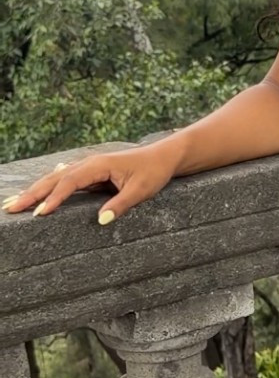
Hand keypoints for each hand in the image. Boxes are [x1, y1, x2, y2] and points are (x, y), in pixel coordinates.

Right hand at [2, 139, 183, 224]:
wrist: (164, 156)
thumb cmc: (154, 172)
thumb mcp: (141, 190)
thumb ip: (121, 204)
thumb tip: (100, 221)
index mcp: (98, 165)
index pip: (69, 183)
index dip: (53, 198)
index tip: (39, 213)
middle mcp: (88, 164)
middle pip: (53, 179)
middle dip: (31, 194)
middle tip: (10, 208)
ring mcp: (88, 168)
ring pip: (55, 179)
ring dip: (35, 191)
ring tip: (14, 203)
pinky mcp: (91, 174)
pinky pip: (63, 181)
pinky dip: (47, 188)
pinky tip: (35, 193)